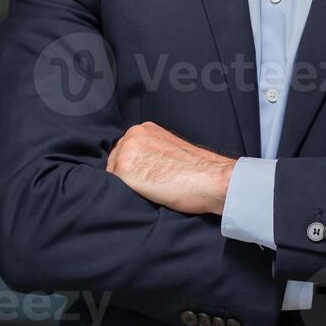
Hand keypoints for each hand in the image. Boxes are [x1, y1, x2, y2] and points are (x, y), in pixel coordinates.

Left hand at [106, 121, 235, 214]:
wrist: (211, 179)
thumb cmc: (197, 170)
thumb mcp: (169, 149)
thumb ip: (151, 150)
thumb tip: (140, 165)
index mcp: (143, 129)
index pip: (125, 151)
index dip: (134, 168)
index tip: (147, 178)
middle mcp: (131, 136)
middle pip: (115, 161)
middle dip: (128, 176)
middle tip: (150, 186)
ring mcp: (126, 152)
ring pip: (114, 175)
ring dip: (127, 185)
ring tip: (151, 191)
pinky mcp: (124, 172)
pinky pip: (115, 188)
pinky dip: (128, 195)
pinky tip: (148, 196)